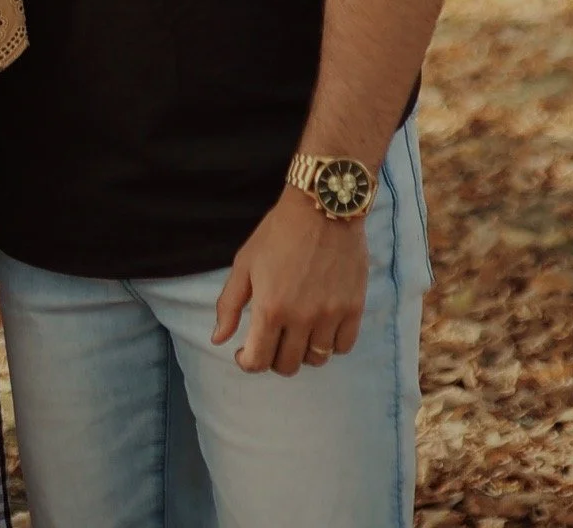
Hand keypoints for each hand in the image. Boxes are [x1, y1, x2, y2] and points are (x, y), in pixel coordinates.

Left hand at [211, 188, 368, 374]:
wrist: (322, 205)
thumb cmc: (279, 231)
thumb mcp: (245, 262)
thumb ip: (229, 304)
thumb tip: (218, 339)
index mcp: (270, 308)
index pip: (258, 362)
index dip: (247, 362)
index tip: (245, 352)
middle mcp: (301, 318)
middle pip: (287, 366)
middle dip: (273, 358)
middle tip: (271, 339)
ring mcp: (330, 315)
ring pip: (316, 360)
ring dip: (302, 352)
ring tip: (296, 332)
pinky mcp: (354, 308)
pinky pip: (343, 347)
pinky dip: (330, 344)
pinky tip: (321, 327)